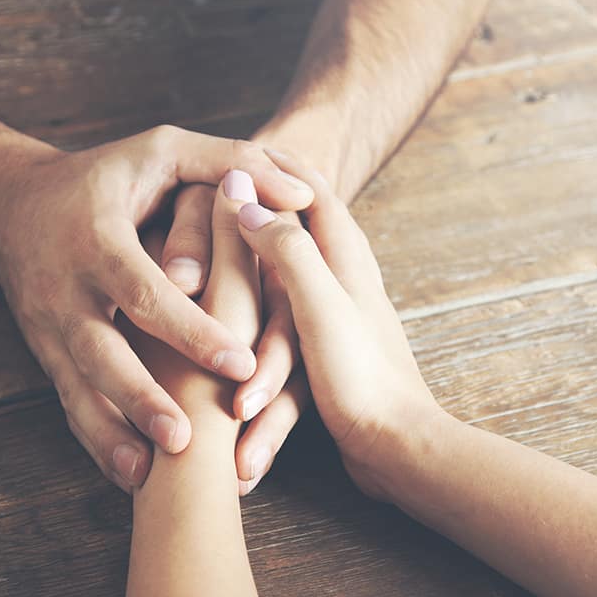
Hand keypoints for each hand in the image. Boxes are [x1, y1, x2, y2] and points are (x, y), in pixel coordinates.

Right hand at [0, 126, 313, 491]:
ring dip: (111, 432)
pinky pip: (68, 401)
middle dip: (142, 396)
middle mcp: (65, 287)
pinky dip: (96, 439)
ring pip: (78, 388)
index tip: (240, 363)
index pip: (146, 290)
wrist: (9, 205)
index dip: (191, 328)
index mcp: (98, 238)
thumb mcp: (163, 150)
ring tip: (149, 473)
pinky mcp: (44, 352)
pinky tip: (129, 475)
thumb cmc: (106, 175)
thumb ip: (231, 161)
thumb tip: (302, 189)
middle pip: (101, 350)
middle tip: (186, 438)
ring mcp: (48, 327)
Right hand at [233, 153, 444, 500]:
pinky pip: (271, 332)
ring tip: (199, 275)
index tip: (237, 145)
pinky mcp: (319, 358)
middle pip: (285, 233)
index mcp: (344, 256)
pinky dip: (246, 334)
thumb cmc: (362, 377)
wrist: (397, 450)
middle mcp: (339, 280)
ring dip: (240, 293)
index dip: (277, 162)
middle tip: (202, 197)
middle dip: (245, 220)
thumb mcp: (319, 303)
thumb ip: (284, 248)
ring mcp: (329, 319)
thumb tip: (244, 197)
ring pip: (272, 288)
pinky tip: (218, 335)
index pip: (311, 187)